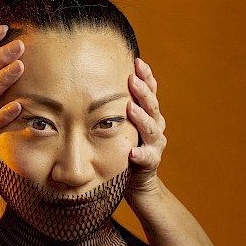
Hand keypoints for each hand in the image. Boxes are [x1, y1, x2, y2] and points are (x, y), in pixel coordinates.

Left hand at [125, 58, 167, 198]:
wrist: (137, 185)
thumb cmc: (123, 152)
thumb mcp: (119, 126)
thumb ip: (113, 107)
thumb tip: (90, 80)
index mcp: (147, 116)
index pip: (149, 91)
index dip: (146, 76)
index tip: (136, 60)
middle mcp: (155, 128)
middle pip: (152, 105)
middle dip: (143, 91)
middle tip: (132, 78)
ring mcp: (155, 146)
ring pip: (152, 129)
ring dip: (142, 118)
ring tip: (131, 108)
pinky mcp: (150, 165)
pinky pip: (148, 159)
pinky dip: (142, 154)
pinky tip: (133, 152)